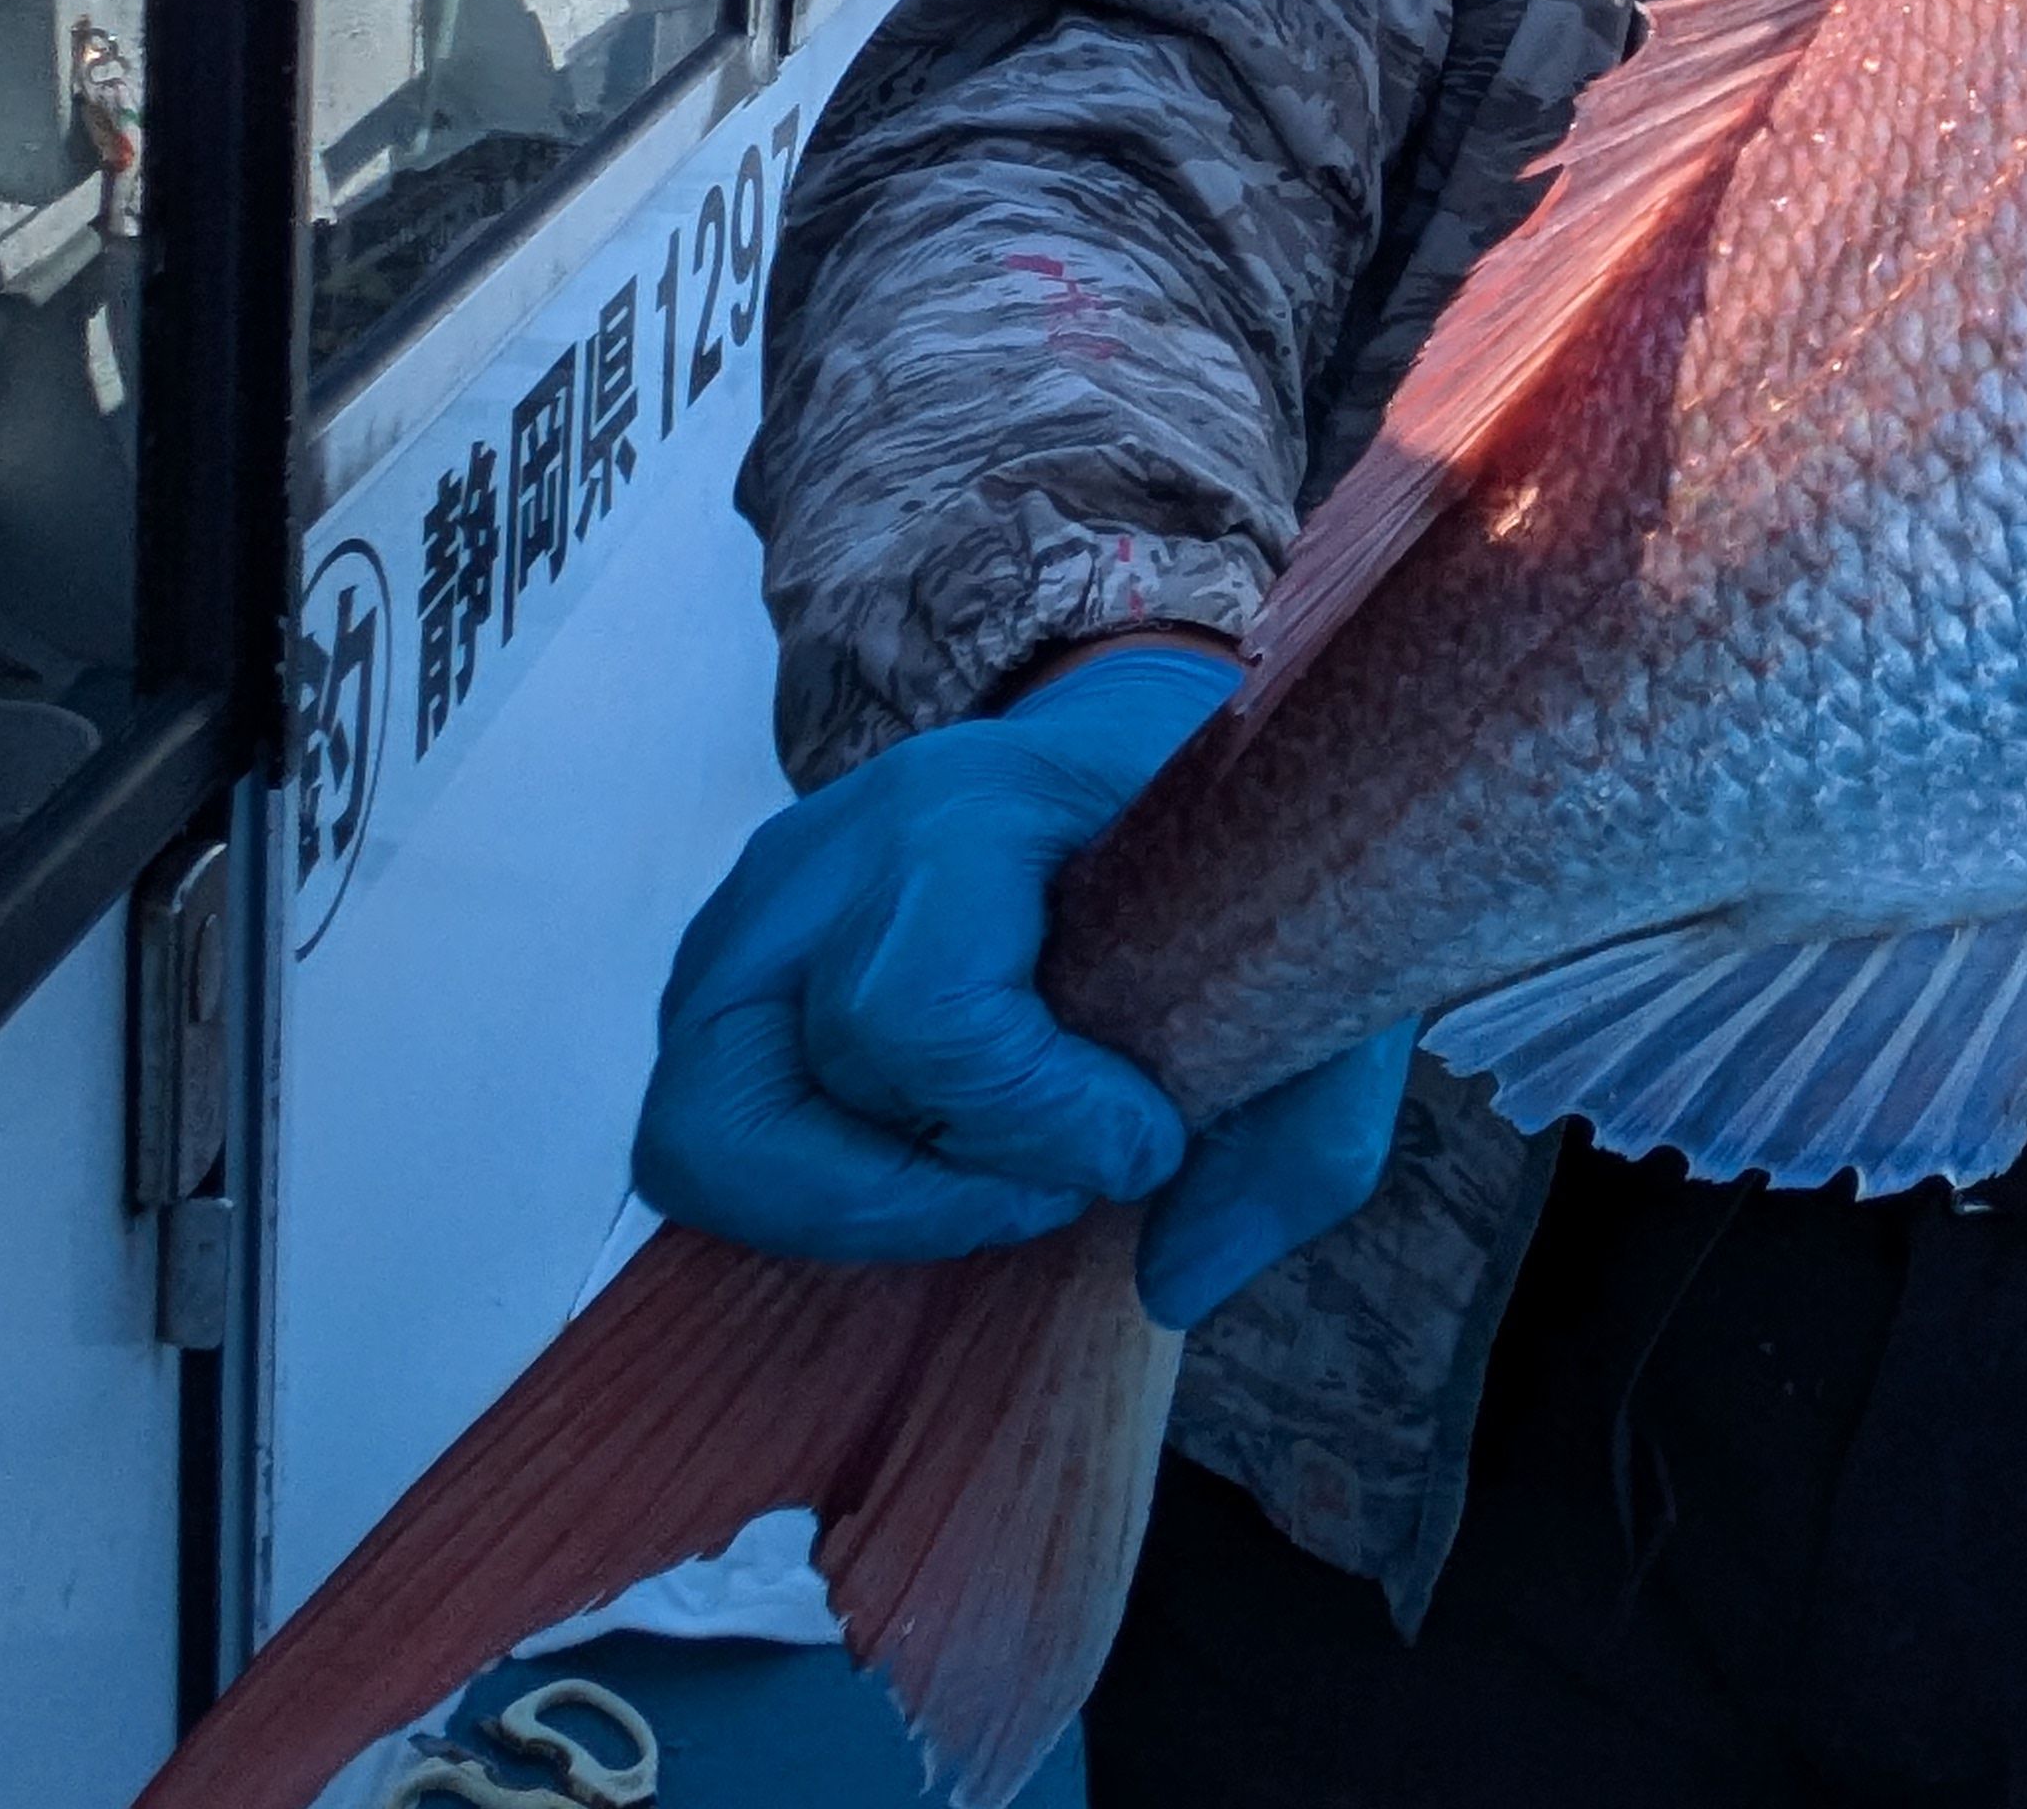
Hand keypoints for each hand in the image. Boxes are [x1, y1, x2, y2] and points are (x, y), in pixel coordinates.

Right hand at [632, 646, 1415, 1329]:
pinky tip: (943, 1159)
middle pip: (782, 1098)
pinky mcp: (719, 986)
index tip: (1148, 1143)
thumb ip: (1301, 1129)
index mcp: (962, 806)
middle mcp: (818, 858)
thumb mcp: (1316, 951)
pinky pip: (710, 1139)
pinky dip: (823, 1188)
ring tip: (994, 1183)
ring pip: (710, 1139)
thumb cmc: (1210, 844)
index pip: (925, 1016)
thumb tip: (1183, 1285)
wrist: (1127, 740)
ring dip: (859, 1204)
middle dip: (925, 1192)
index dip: (1037, 1124)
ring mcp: (744, 923)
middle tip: (1052, 1188)